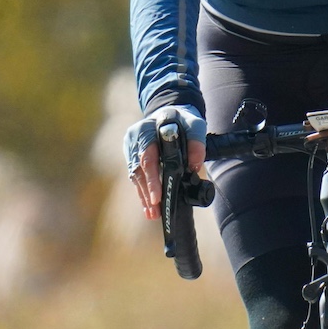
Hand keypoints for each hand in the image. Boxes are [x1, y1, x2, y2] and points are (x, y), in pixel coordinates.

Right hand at [125, 104, 206, 218]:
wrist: (170, 115)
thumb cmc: (182, 121)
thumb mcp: (194, 124)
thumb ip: (197, 141)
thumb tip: (195, 166)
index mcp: (147, 127)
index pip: (147, 155)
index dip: (152, 177)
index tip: (157, 196)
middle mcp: (135, 137)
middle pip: (139, 168)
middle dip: (148, 191)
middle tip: (156, 208)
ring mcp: (131, 148)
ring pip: (136, 175)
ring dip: (145, 195)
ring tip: (154, 213)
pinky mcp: (131, 157)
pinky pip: (136, 177)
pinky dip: (143, 192)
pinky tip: (149, 207)